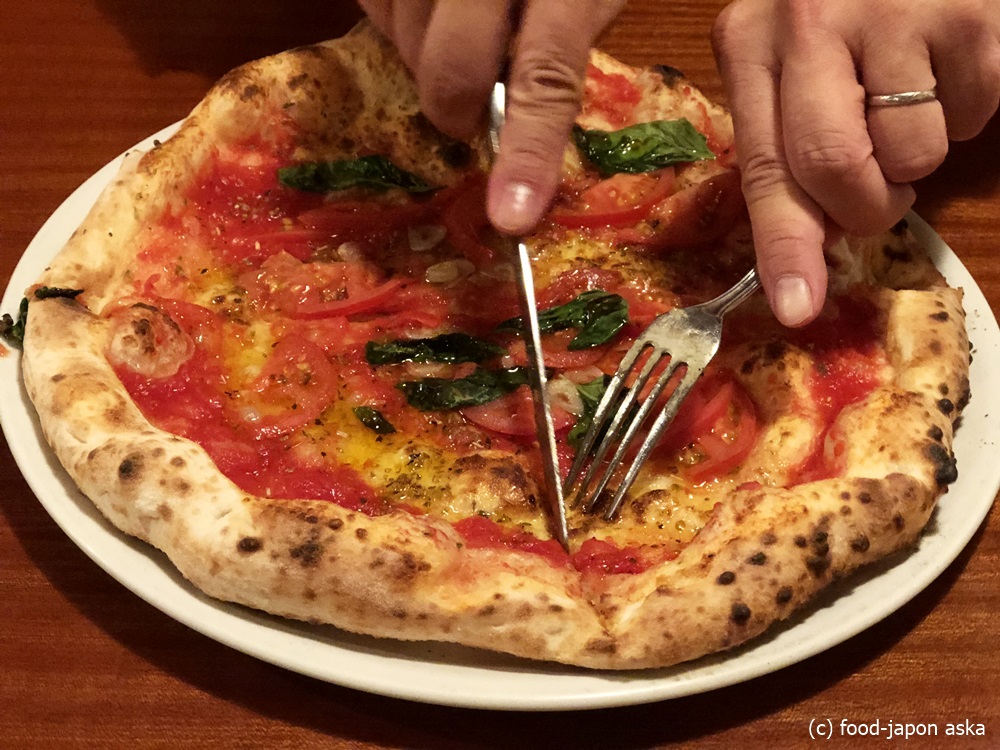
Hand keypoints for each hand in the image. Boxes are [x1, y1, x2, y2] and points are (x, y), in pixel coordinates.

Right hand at [357, 0, 624, 234]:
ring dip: (422, 55)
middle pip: (452, 66)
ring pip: (401, 32)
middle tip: (469, 112)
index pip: (544, 74)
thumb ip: (579, 22)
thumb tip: (534, 118)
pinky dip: (394, 16)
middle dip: (456, 107)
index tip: (512, 219)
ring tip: (454, 28)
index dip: (528, 151)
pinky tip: (426, 4)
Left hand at [712, 0, 999, 325]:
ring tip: (915, 102)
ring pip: (911, 152)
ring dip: (921, 156)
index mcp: (749, 41)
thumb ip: (787, 144)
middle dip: (865, 207)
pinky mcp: (968, 11)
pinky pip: (974, 112)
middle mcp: (807, 21)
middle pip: (831, 168)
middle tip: (881, 194)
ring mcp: (891, 9)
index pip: (762, 167)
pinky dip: (971, 110)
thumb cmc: (845, 13)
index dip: (783, 245)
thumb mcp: (791, 64)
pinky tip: (950, 67)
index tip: (797, 306)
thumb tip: (806, 258)